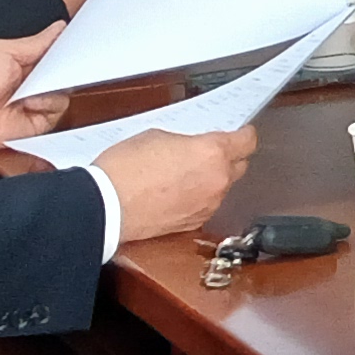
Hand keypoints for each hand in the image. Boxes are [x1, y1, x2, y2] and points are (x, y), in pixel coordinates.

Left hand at [0, 29, 69, 155]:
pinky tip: (30, 102)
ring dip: (53, 83)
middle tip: (59, 59)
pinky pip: (59, 107)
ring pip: (67, 87)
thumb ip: (35, 42)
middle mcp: (35, 81)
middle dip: (65, 62)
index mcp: (25, 61)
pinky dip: (48, 102)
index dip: (66, 44)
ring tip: (33, 85)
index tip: (76, 37)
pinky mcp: (42, 121)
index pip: (55, 50)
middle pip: (65, 68)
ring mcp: (39, 100)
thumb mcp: (2, 51)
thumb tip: (59, 28)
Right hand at [91, 125, 259, 244]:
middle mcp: (217, 181)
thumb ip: (186, 141)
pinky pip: (205, 204)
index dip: (245, 134)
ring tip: (184, 172)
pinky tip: (177, 191)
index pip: (247, 142)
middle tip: (210, 150)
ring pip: (221, 187)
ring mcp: (208, 205)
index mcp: (213, 153)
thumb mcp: (157, 136)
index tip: (242, 131)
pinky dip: (198, 196)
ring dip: (211, 178)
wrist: (107, 207)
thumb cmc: (126, 169)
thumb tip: (192, 147)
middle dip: (229, 157)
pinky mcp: (194, 223)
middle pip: (239, 166)